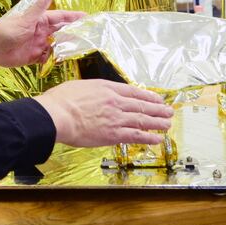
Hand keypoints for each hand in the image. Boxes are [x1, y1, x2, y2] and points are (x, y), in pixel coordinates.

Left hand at [0, 0, 83, 66]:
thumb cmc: (6, 30)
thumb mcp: (26, 18)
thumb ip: (40, 6)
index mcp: (40, 21)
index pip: (61, 18)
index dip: (73, 17)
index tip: (88, 17)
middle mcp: (40, 32)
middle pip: (61, 32)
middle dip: (73, 33)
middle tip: (88, 36)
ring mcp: (37, 45)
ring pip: (56, 46)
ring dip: (64, 48)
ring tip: (77, 50)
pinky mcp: (33, 57)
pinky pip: (47, 58)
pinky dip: (53, 59)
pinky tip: (58, 60)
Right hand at [36, 79, 173, 146]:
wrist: (56, 115)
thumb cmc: (61, 100)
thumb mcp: (80, 85)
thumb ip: (94, 90)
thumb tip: (98, 94)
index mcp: (107, 88)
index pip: (133, 91)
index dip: (148, 96)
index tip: (157, 99)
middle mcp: (115, 102)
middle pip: (142, 105)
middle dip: (158, 109)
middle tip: (168, 111)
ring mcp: (116, 118)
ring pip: (143, 120)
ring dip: (158, 122)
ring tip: (168, 124)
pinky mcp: (113, 134)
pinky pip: (136, 136)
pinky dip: (149, 137)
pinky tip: (157, 138)